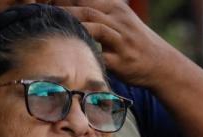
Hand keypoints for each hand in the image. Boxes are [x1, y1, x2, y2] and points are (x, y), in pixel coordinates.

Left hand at [50, 0, 179, 86]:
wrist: (162, 64)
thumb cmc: (135, 42)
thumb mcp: (119, 19)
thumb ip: (97, 11)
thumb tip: (70, 8)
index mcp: (115, 7)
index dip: (63, 0)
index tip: (43, 4)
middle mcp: (119, 20)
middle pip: (85, 8)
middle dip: (61, 10)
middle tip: (40, 16)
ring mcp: (121, 39)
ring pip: (93, 26)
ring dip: (71, 26)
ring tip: (52, 30)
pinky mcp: (122, 60)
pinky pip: (100, 54)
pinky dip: (84, 52)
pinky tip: (69, 53)